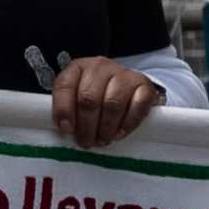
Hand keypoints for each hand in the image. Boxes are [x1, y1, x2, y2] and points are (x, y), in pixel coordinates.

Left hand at [51, 56, 167, 149]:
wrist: (129, 86)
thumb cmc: (98, 93)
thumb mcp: (76, 95)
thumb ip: (68, 107)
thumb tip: (65, 128)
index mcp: (78, 67)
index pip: (65, 85)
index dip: (63, 109)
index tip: (66, 129)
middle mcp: (100, 66)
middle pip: (89, 98)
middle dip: (86, 125)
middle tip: (86, 142)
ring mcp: (124, 74)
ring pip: (112, 104)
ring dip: (105, 127)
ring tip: (102, 139)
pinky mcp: (144, 85)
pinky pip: (137, 106)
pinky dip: (127, 124)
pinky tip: (119, 133)